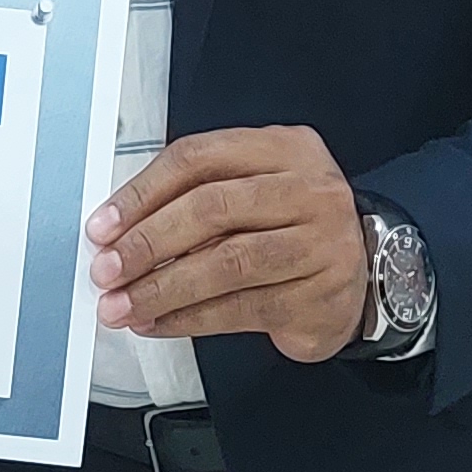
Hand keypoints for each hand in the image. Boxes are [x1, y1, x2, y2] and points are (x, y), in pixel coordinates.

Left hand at [92, 127, 372, 363]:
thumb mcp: (254, 189)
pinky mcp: (321, 295)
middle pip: (212, 209)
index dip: (142, 193)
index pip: (198, 158)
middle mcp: (308, 189)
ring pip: (226, 263)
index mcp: (283, 149)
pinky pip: (242, 308)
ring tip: (122, 306)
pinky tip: (158, 323)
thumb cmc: (292, 228)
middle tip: (106, 270)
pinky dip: (190, 319)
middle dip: (147, 243)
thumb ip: (196, 197)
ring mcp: (321, 243)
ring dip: (162, 289)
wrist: (368, 273)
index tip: (103, 227)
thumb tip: (119, 234)